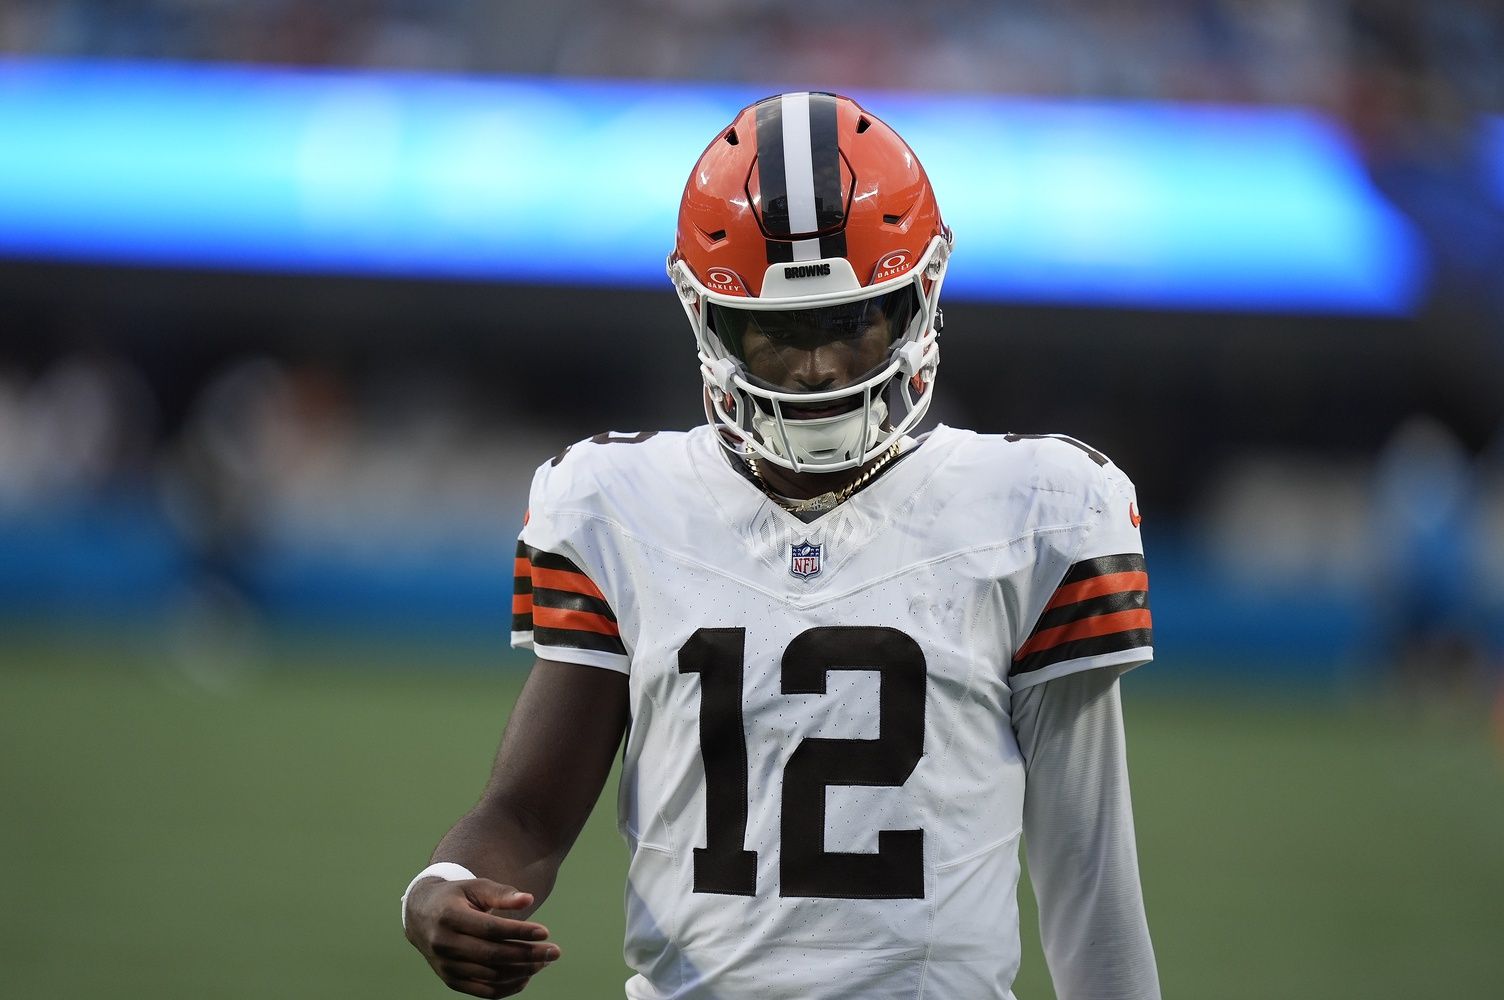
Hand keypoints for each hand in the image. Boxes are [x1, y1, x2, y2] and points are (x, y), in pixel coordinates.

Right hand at [404, 877, 560, 997]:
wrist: (421, 916)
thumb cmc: (456, 897)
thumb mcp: (475, 887)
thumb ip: (501, 893)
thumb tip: (528, 900)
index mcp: (449, 916)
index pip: (490, 928)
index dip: (519, 932)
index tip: (545, 932)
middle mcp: (444, 944)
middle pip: (492, 955)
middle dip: (527, 955)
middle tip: (554, 952)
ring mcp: (446, 966)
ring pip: (489, 975)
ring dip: (521, 971)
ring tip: (544, 961)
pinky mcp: (450, 980)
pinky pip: (483, 991)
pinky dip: (507, 987)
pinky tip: (527, 976)